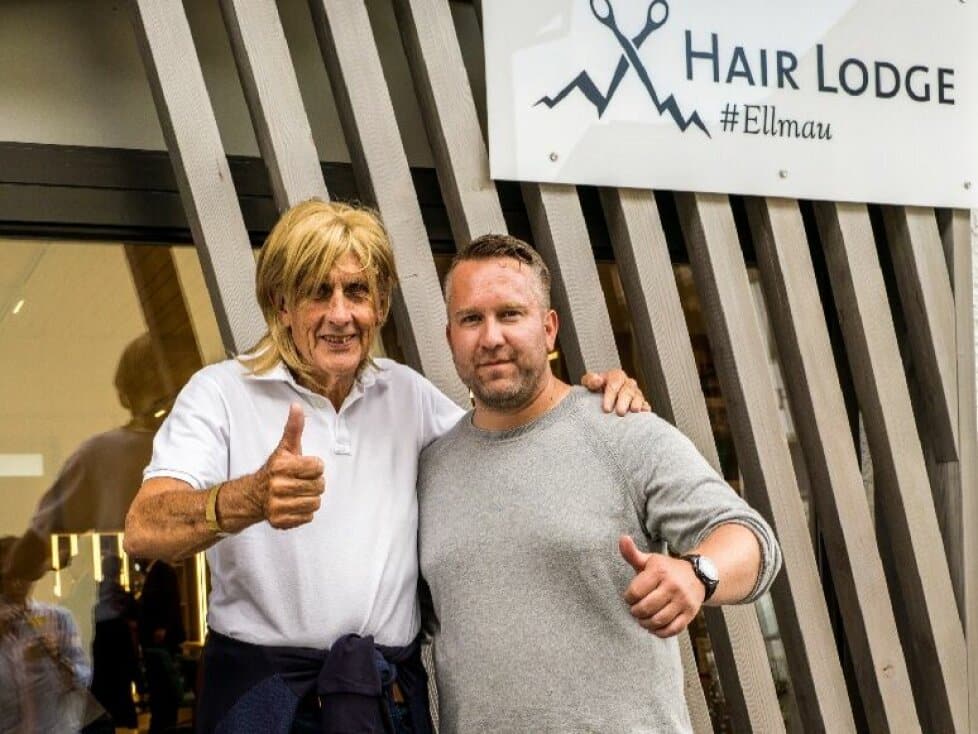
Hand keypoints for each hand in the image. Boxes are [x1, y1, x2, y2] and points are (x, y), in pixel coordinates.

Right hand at [253, 403, 324, 529]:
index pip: (318, 467)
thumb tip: (296, 406)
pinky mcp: (280, 521)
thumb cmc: (276, 469)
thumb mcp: (285, 448)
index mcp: (281, 466)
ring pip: (315, 503)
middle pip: (319, 486)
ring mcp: (277, 505)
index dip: (315, 467)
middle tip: (302, 481)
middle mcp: (277, 486)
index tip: (304, 467)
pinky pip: (308, 517)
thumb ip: (294, 428)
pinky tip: (294, 504)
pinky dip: (304, 512)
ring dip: (311, 498)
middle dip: (314, 483)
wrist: (254, 495)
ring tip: (299, 493)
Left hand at [581, 369, 649, 415]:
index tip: (606, 408)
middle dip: (624, 401)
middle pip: (628, 390)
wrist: (600, 398)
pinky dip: (645, 409)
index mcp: (616, 376)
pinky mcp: (642, 403)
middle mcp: (628, 383)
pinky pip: (645, 405)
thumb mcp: (589, 383)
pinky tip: (644, 413)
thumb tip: (597, 379)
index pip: (615, 383)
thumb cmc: (595, 390)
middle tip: (619, 412)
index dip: (611, 395)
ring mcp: (636, 393)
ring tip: (634, 410)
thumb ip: (590, 380)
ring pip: (638, 397)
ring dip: (636, 403)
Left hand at [619, 535, 703, 637]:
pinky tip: (655, 627)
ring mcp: (683, 601)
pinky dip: (660, 632)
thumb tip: (622, 539)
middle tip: (635, 610)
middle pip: (646, 608)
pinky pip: (673, 629)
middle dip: (636, 612)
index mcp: (660, 571)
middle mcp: (673, 586)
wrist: (698, 575)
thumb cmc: (667, 569)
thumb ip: (632, 553)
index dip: (628, 598)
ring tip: (643, 619)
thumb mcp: (650, 560)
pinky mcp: (690, 614)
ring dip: (646, 623)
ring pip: (659, 620)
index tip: (630, 597)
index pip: (636, 591)